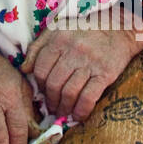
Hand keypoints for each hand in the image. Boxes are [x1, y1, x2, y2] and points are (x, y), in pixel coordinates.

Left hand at [20, 16, 142, 121]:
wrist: (118, 28)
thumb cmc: (84, 30)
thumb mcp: (56, 30)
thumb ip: (38, 47)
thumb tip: (24, 69)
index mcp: (58, 40)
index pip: (41, 70)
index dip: (39, 86)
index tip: (43, 93)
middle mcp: (72, 51)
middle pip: (53, 83)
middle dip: (51, 100)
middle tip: (52, 108)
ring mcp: (89, 62)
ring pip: (69, 92)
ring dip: (64, 108)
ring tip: (63, 113)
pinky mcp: (105, 73)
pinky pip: (89, 96)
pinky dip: (82, 110)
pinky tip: (79, 116)